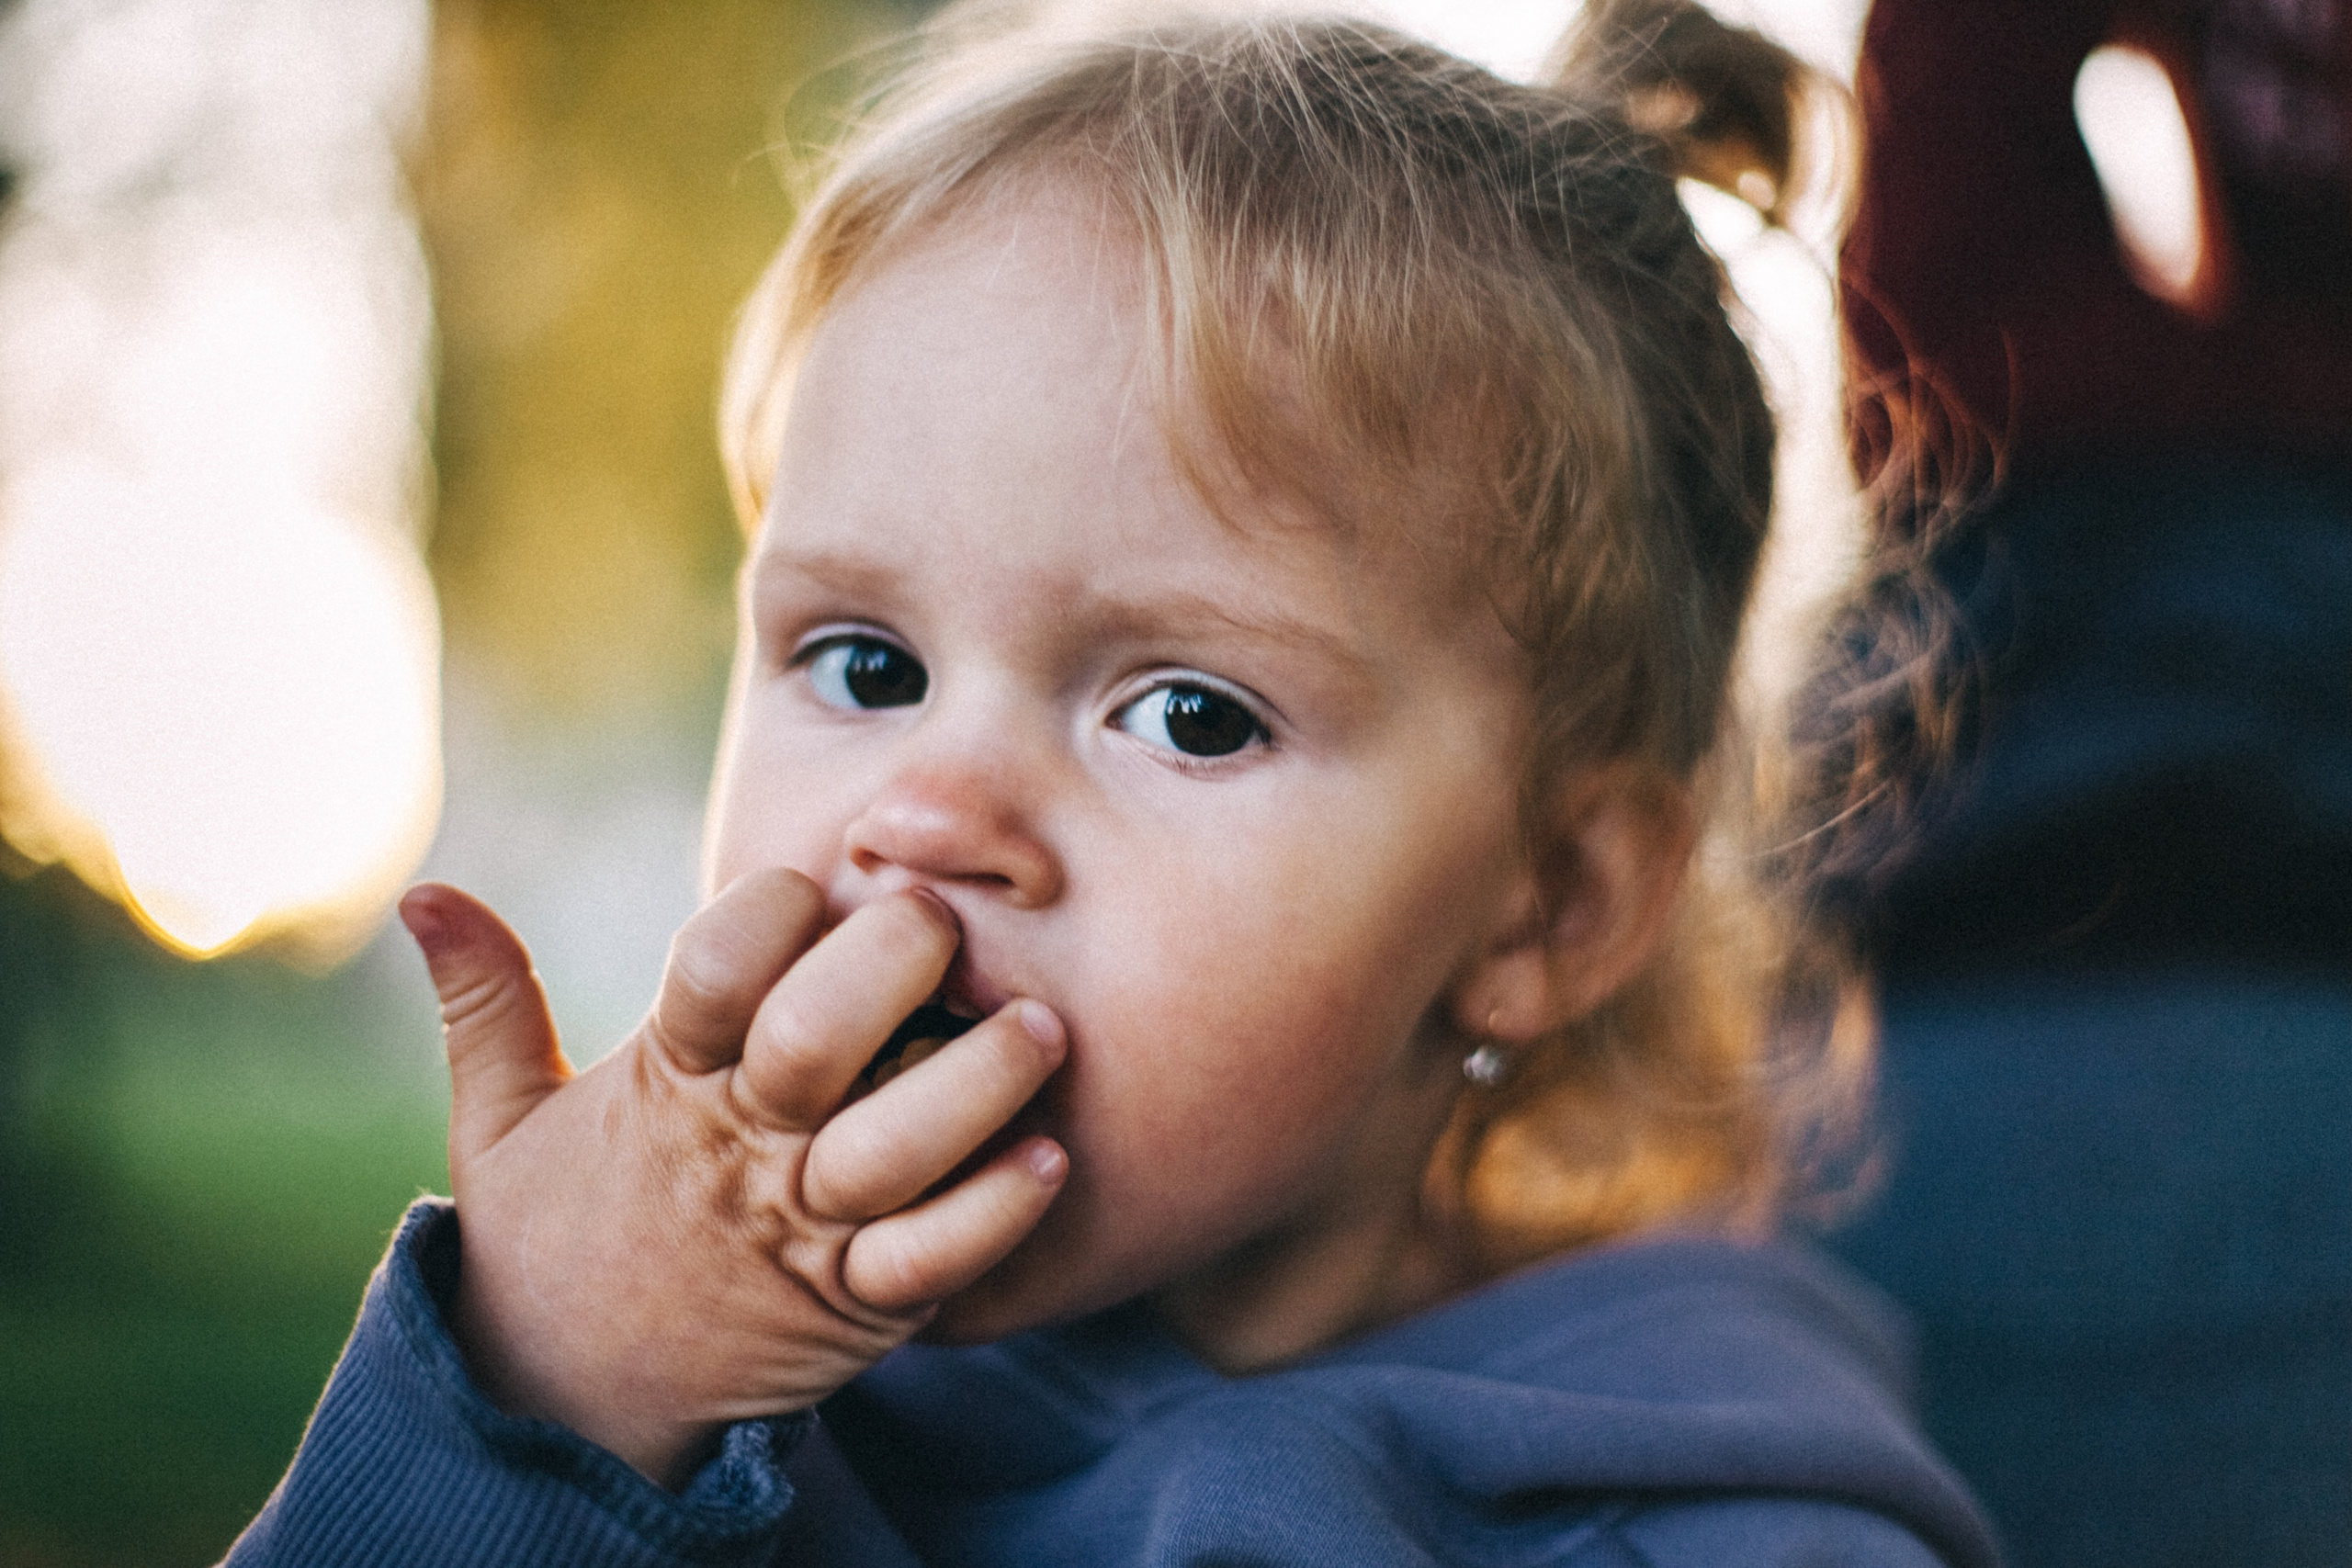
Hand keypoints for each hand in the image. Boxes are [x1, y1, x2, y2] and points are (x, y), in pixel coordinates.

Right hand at [398, 871, 1068, 1488]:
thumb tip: (423, 893)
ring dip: (974, 1086)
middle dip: (884, 970)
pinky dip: (991, 1215)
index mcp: (663, 1080)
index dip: (765, 913)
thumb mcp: (503, 1115)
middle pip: (813, 1045)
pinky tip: (1050, 1160)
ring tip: (1041, 1028)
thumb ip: (486, 997)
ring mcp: (801, 1230)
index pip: (712, 972)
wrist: (569, 1402)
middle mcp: (738, 1147)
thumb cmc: (555, 1227)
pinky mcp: (854, 1308)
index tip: (808, 883)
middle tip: (939, 924)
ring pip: (895, 1153)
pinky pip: (930, 1261)